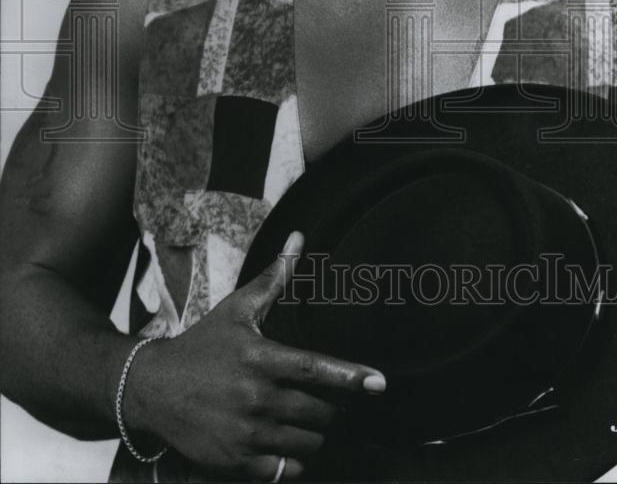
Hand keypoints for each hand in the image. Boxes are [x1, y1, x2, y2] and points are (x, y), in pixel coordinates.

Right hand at [123, 231, 385, 480]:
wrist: (153, 389)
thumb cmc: (203, 344)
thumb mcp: (237, 309)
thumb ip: (274, 278)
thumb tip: (299, 237)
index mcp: (261, 359)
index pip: (316, 369)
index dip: (351, 377)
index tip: (380, 383)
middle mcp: (256, 398)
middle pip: (320, 412)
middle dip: (331, 408)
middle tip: (324, 399)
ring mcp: (246, 433)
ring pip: (308, 443)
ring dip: (315, 433)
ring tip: (305, 419)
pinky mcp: (236, 461)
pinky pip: (286, 469)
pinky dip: (294, 459)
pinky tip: (286, 442)